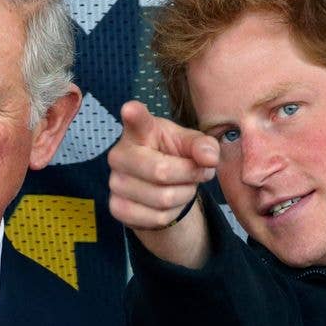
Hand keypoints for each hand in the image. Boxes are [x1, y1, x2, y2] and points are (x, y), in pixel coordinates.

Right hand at [108, 101, 218, 231]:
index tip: (131, 108)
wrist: (160, 187)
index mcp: (139, 131)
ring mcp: (115, 183)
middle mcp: (120, 155)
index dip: (133, 114)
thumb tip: (209, 158)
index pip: (135, 121)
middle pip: (161, 171)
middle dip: (189, 175)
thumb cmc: (173, 156)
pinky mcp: (117, 208)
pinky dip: (173, 214)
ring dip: (184, 195)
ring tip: (184, 186)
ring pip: (163, 199)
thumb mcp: (190, 145)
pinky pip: (156, 218)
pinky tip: (171, 203)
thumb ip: (203, 146)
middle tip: (198, 173)